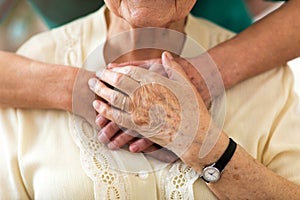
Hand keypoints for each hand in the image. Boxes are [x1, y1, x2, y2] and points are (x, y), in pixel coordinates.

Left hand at [89, 52, 210, 156]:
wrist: (196, 134)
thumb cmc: (193, 108)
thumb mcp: (185, 83)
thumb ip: (173, 67)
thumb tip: (165, 54)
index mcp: (156, 82)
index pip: (129, 72)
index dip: (116, 70)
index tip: (107, 69)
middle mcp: (145, 96)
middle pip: (118, 84)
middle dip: (104, 79)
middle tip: (94, 77)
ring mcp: (141, 112)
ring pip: (114, 100)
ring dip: (101, 94)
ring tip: (93, 90)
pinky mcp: (139, 127)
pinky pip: (118, 118)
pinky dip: (106, 112)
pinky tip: (99, 110)